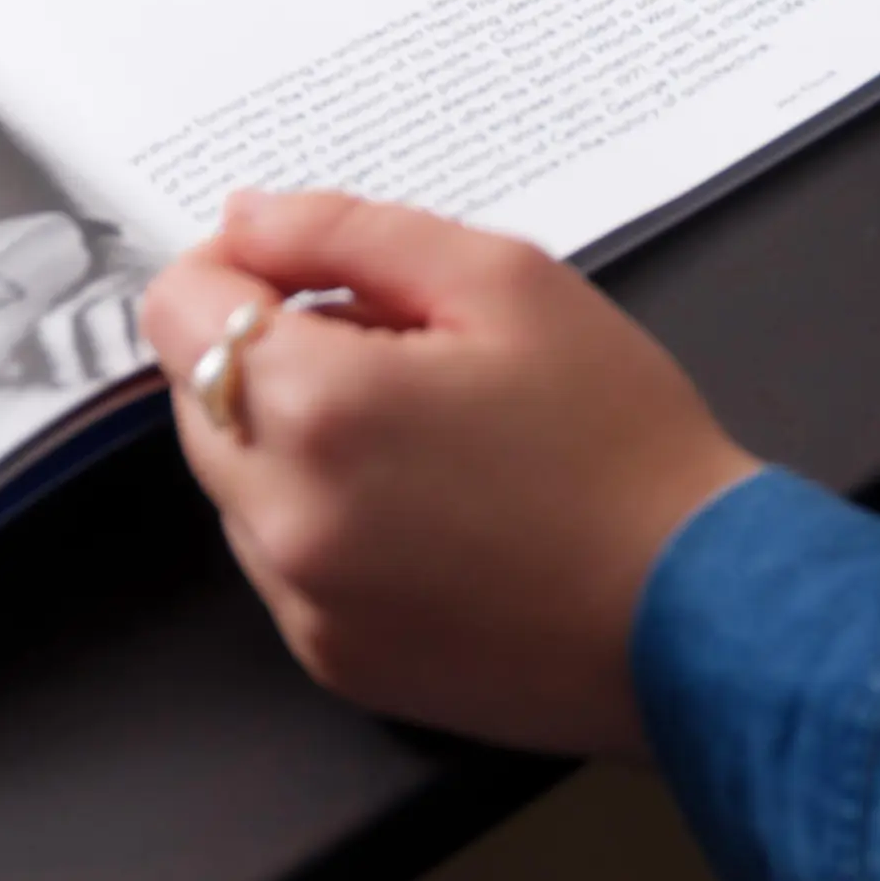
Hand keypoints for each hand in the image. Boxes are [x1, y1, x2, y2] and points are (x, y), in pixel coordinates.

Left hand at [144, 191, 760, 757]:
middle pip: (198, 395)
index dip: (235, 268)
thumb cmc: (622, 441)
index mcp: (321, 408)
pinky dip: (326, 519)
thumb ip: (349, 231)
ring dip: (293, 439)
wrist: (701, 610)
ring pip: (236, 482)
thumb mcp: (504, 279)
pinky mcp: (334, 660)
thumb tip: (246, 220)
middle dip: (271, 352)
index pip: (179, 310)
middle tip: (401, 346)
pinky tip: (431, 508)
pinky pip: (283, 562)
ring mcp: (305, 603)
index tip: (305, 269)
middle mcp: (287, 518)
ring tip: (427, 432)